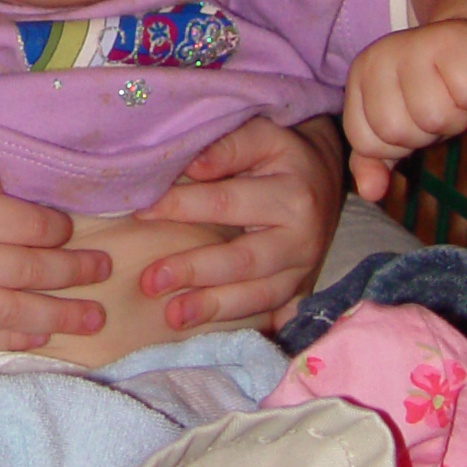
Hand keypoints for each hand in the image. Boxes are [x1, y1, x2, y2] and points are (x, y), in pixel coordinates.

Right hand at [0, 148, 111, 360]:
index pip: (24, 223)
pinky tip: (39, 336)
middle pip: (27, 269)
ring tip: (93, 318)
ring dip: (59, 316)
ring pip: (10, 311)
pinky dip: (11, 338)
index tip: (74, 230)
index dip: (58, 228)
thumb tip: (8, 193)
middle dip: (74, 271)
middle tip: (104, 271)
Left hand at [132, 114, 345, 330]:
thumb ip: (228, 147)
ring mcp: (304, 269)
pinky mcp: (300, 288)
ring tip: (172, 316)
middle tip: (150, 282)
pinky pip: (270, 312)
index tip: (141, 213)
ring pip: (258, 296)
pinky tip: (207, 332)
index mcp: (292, 195)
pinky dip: (239, 324)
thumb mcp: (263, 134)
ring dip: (213, 308)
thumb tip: (191, 167)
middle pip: (243, 260)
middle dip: (194, 271)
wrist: (325, 174)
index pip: (225, 202)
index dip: (181, 207)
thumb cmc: (282, 153)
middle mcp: (302, 238)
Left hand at [341, 21, 466, 201]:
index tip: (415, 118)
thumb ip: (375, 158)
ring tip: (459, 94)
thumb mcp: (399, 124)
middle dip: (429, 131)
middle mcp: (382, 56)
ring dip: (458, 115)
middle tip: (442, 104)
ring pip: (435, 116)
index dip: (399, 143)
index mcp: (361, 76)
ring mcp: (417, 43)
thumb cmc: (436, 88)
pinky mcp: (458, 39)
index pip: (368, 141)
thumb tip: (371, 192)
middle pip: (400, 131)